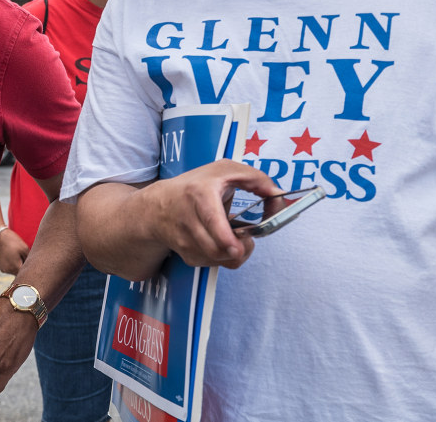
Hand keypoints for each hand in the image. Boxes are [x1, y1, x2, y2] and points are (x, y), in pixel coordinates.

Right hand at [0, 228, 28, 275]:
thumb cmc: (12, 241)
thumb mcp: (25, 248)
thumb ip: (29, 259)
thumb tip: (33, 266)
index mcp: (15, 267)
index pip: (26, 273)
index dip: (30, 269)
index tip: (31, 263)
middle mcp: (8, 271)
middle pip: (20, 273)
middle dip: (23, 267)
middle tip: (24, 257)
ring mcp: (4, 269)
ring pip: (15, 272)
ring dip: (17, 266)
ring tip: (17, 255)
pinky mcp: (1, 267)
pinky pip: (9, 269)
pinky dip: (12, 265)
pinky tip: (12, 257)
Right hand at [141, 159, 281, 268]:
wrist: (157, 206)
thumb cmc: (195, 186)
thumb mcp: (224, 171)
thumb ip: (255, 179)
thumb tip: (279, 195)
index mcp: (200, 194)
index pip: (211, 220)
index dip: (224, 237)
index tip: (236, 247)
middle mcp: (189, 218)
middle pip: (217, 248)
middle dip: (239, 249)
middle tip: (246, 240)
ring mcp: (184, 239)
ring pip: (216, 260)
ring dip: (232, 254)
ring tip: (234, 239)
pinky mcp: (185, 254)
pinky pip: (211, 264)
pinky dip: (221, 257)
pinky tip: (218, 243)